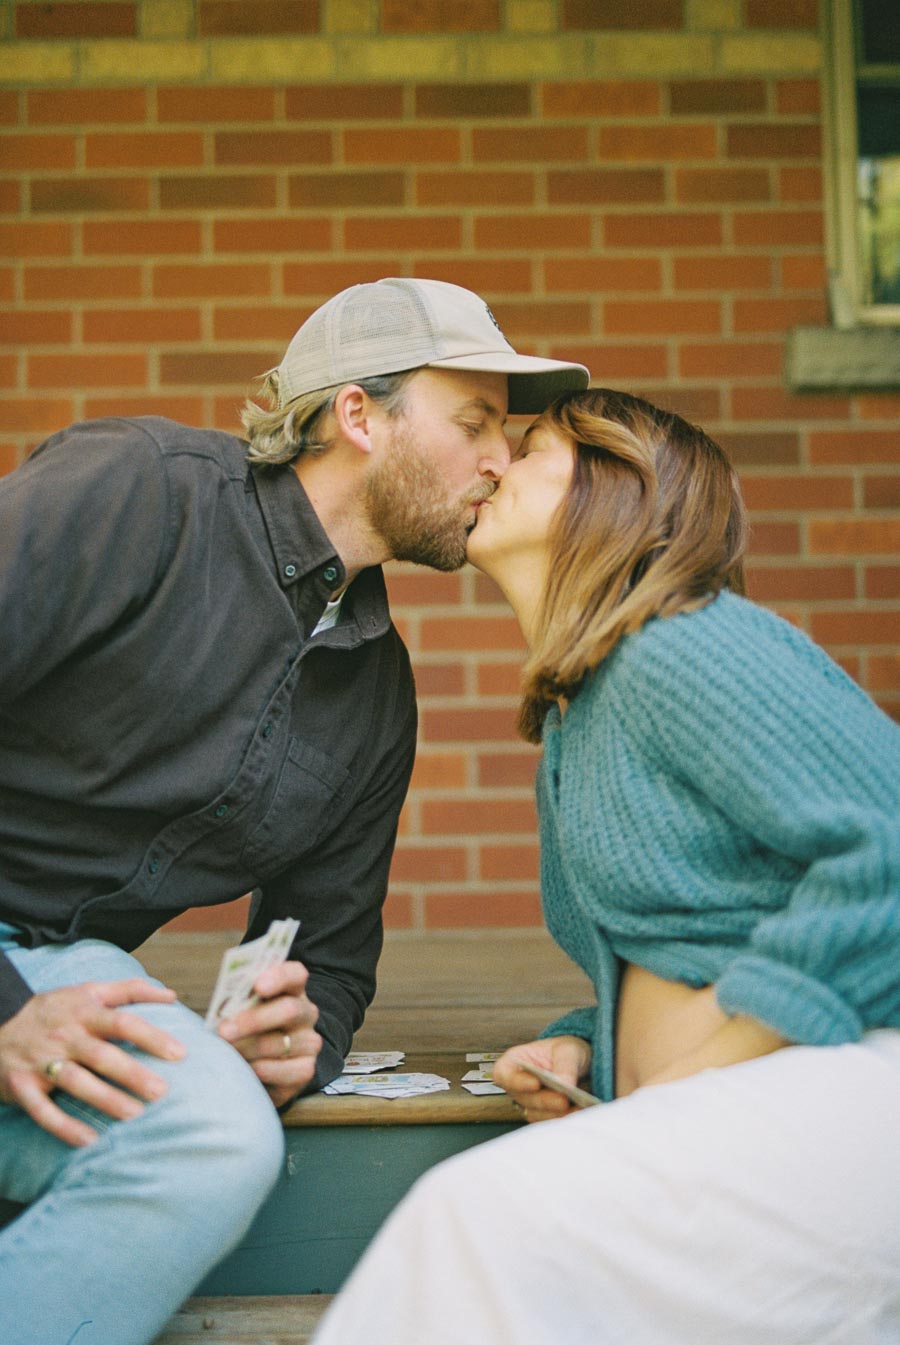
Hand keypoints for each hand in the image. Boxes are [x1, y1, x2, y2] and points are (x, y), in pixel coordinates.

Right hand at [0, 979, 186, 1147]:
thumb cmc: (54, 1009)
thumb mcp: (88, 990)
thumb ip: (130, 990)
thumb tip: (172, 995)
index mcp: (85, 1012)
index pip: (123, 1022)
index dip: (151, 1037)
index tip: (179, 1053)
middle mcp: (65, 1036)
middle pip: (102, 1055)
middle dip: (132, 1073)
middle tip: (161, 1091)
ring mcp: (41, 1061)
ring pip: (75, 1082)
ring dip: (104, 1099)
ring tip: (134, 1115)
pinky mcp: (21, 1086)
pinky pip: (42, 1110)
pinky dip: (63, 1126)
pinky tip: (88, 1140)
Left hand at [218, 960, 320, 1107]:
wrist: (258, 1062)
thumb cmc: (245, 1027)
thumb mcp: (242, 1008)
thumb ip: (238, 1003)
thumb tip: (224, 1014)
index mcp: (291, 989)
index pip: (295, 974)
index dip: (279, 977)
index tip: (258, 986)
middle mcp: (306, 1013)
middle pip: (289, 1010)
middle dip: (253, 1020)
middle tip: (224, 1031)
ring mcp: (309, 1042)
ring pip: (280, 1044)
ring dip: (248, 1049)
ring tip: (226, 1053)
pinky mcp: (306, 1069)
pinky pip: (285, 1071)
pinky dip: (261, 1071)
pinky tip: (247, 1069)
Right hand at [492, 1035, 592, 1123]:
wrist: (580, 1064)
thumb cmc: (566, 1052)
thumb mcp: (567, 1049)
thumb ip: (565, 1065)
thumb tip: (564, 1083)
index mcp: (515, 1062)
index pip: (504, 1074)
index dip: (516, 1081)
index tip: (535, 1083)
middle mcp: (518, 1085)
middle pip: (524, 1097)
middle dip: (545, 1100)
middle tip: (563, 1100)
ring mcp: (530, 1102)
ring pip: (537, 1113)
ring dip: (556, 1113)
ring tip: (577, 1108)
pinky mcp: (544, 1115)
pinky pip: (550, 1121)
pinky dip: (564, 1118)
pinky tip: (579, 1112)